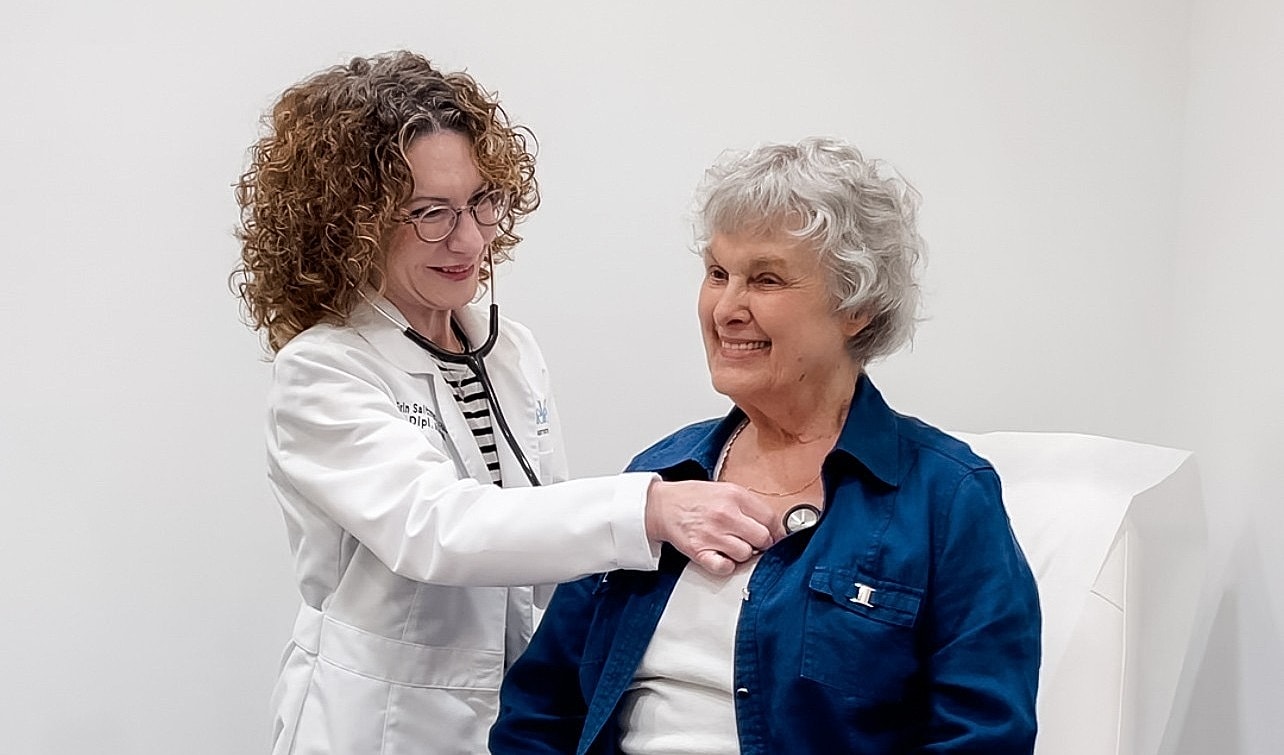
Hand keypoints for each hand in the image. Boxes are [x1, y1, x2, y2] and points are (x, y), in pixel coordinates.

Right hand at [644, 480, 776, 574]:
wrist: (662, 505)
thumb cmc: (694, 498)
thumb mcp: (725, 489)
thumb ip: (749, 504)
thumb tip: (773, 524)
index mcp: (734, 495)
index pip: (770, 518)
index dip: (775, 530)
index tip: (774, 535)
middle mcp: (725, 514)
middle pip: (762, 538)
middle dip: (761, 543)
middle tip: (753, 541)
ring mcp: (712, 534)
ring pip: (746, 554)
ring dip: (743, 554)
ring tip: (733, 545)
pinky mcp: (699, 551)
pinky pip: (725, 567)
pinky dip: (727, 565)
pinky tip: (722, 556)